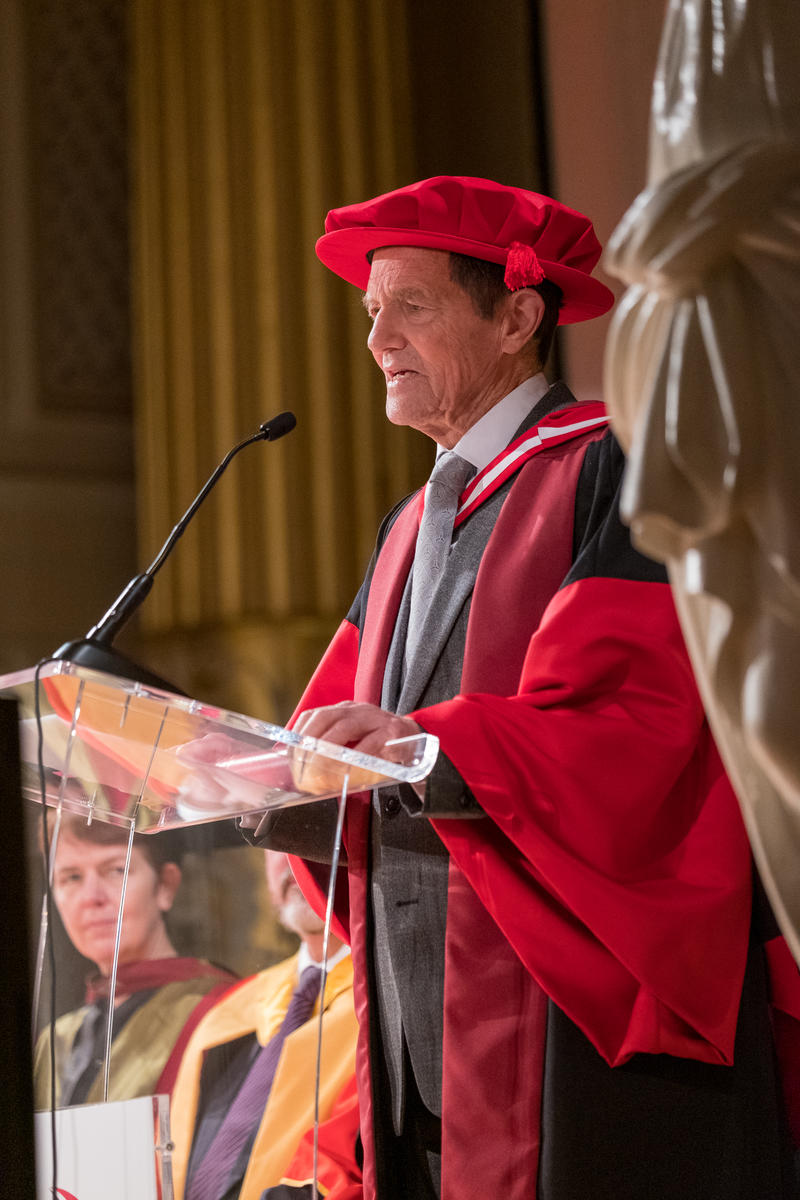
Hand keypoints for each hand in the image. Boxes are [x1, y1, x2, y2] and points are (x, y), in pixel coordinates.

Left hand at [293, 702, 422, 763]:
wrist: (419, 746)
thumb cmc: (380, 748)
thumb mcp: (353, 745)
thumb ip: (331, 752)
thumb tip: (301, 769)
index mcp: (345, 711)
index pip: (314, 715)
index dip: (299, 734)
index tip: (289, 755)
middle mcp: (359, 710)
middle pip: (326, 718)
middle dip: (309, 742)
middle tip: (301, 766)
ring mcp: (377, 719)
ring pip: (345, 727)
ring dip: (328, 750)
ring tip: (318, 770)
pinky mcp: (394, 732)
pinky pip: (372, 744)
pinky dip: (357, 758)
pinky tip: (348, 772)